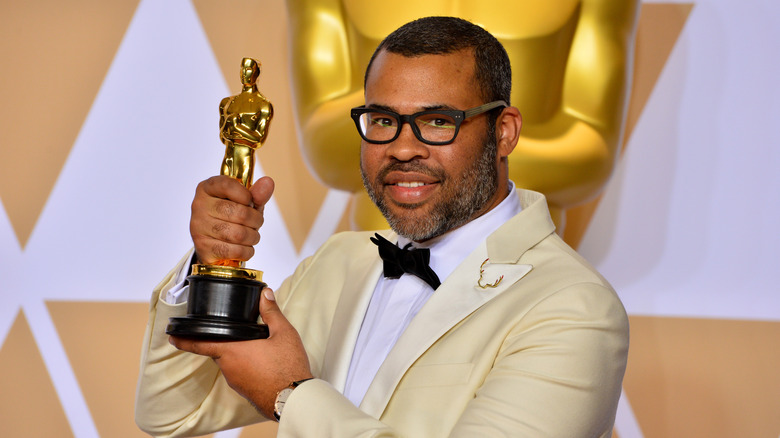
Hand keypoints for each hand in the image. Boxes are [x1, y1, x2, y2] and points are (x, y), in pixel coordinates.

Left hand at [170, 288, 312, 418]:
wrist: (293, 398)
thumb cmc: (287, 366)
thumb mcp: (283, 333)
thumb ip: (271, 312)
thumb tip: (265, 294)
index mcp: (232, 351)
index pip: (200, 343)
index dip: (184, 340)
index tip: (172, 336)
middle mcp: (228, 367)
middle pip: (219, 350)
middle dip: (225, 341)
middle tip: (238, 333)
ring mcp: (235, 381)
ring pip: (230, 362)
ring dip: (238, 354)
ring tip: (258, 348)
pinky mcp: (244, 390)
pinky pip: (239, 373)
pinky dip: (246, 366)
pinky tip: (262, 362)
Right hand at [190, 175, 273, 264]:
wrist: (213, 244)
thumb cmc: (230, 218)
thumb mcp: (245, 203)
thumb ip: (257, 194)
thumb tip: (268, 182)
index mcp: (207, 188)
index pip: (227, 186)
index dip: (246, 195)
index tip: (250, 202)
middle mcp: (199, 205)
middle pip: (239, 213)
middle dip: (256, 220)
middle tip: (256, 222)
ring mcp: (199, 227)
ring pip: (238, 234)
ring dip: (253, 237)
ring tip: (251, 235)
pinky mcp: (203, 248)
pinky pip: (235, 250)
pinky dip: (246, 251)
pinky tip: (244, 247)